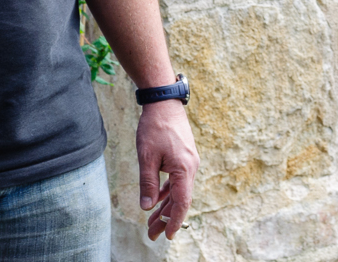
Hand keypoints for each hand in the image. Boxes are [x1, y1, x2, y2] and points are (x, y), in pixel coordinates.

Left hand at [137, 99, 198, 240]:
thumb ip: (148, 183)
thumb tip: (147, 207)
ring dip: (166, 207)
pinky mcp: (183, 157)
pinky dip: (168, 193)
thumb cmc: (155, 127)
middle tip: (152, 235)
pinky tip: (158, 201)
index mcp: (185, 169)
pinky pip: (177, 181)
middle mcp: (191, 167)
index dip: (174, 220)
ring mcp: (188, 162)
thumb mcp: (147, 156)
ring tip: (152, 223)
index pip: (182, 202)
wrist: (164, 102)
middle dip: (166, 218)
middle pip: (180, 199)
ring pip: (178, 191)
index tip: (167, 235)